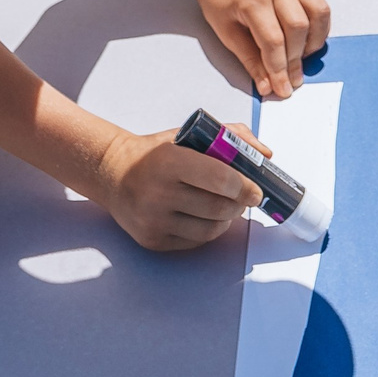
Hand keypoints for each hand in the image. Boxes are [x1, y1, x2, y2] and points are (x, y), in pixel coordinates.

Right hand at [95, 128, 262, 250]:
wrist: (113, 174)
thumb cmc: (155, 153)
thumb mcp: (188, 134)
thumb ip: (230, 137)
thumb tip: (265, 155)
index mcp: (169, 160)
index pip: (220, 179)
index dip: (245, 186)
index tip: (256, 188)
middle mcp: (158, 192)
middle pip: (219, 208)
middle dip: (241, 204)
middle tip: (247, 198)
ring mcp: (153, 220)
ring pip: (210, 229)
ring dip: (228, 219)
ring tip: (228, 206)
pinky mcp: (152, 240)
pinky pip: (195, 241)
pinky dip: (209, 230)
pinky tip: (207, 217)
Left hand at [196, 0, 329, 100]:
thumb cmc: (220, 2)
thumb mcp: (227, 34)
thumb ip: (251, 61)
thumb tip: (268, 86)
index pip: (273, 41)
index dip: (279, 69)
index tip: (282, 88)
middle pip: (298, 29)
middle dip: (296, 61)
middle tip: (292, 79)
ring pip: (317, 16)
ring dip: (312, 43)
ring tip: (300, 58)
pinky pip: (320, 8)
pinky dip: (319, 29)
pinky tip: (307, 42)